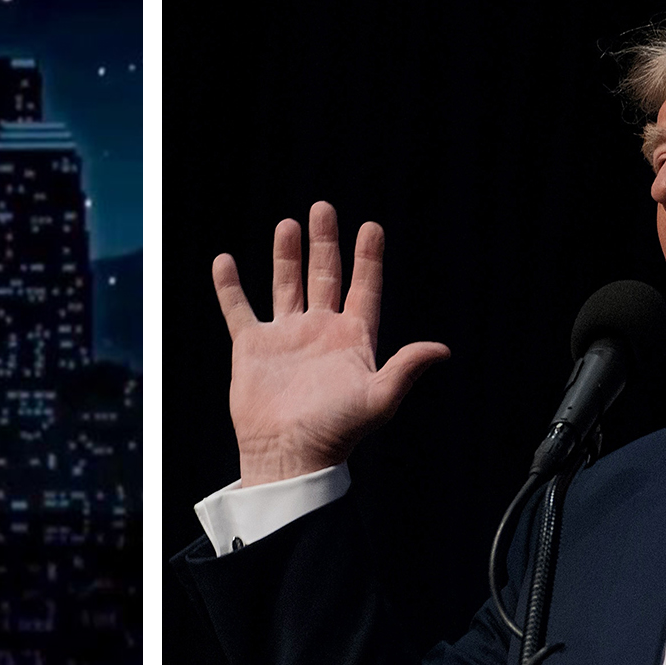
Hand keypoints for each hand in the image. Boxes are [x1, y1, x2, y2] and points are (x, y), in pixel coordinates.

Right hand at [212, 201, 449, 486]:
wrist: (288, 455)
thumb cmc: (335, 432)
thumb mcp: (378, 399)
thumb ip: (405, 369)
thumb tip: (442, 350)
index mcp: (352, 340)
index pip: (364, 288)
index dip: (368, 259)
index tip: (371, 228)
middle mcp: (319, 332)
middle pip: (324, 276)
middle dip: (325, 243)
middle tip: (324, 208)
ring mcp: (285, 338)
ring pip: (286, 285)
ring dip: (287, 255)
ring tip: (288, 225)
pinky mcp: (252, 348)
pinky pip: (238, 309)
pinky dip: (229, 286)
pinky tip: (223, 261)